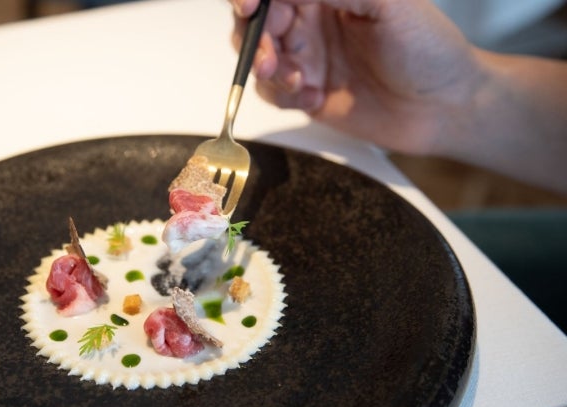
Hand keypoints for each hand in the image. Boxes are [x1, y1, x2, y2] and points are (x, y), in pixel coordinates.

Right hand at [231, 0, 482, 154]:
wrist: (445, 109)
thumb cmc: (430, 50)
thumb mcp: (389, 4)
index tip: (249, 6)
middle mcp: (313, 22)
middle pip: (257, 21)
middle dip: (255, 37)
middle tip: (272, 57)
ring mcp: (308, 58)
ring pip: (258, 58)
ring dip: (266, 70)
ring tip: (298, 80)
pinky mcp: (307, 94)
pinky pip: (273, 93)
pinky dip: (284, 97)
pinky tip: (314, 98)